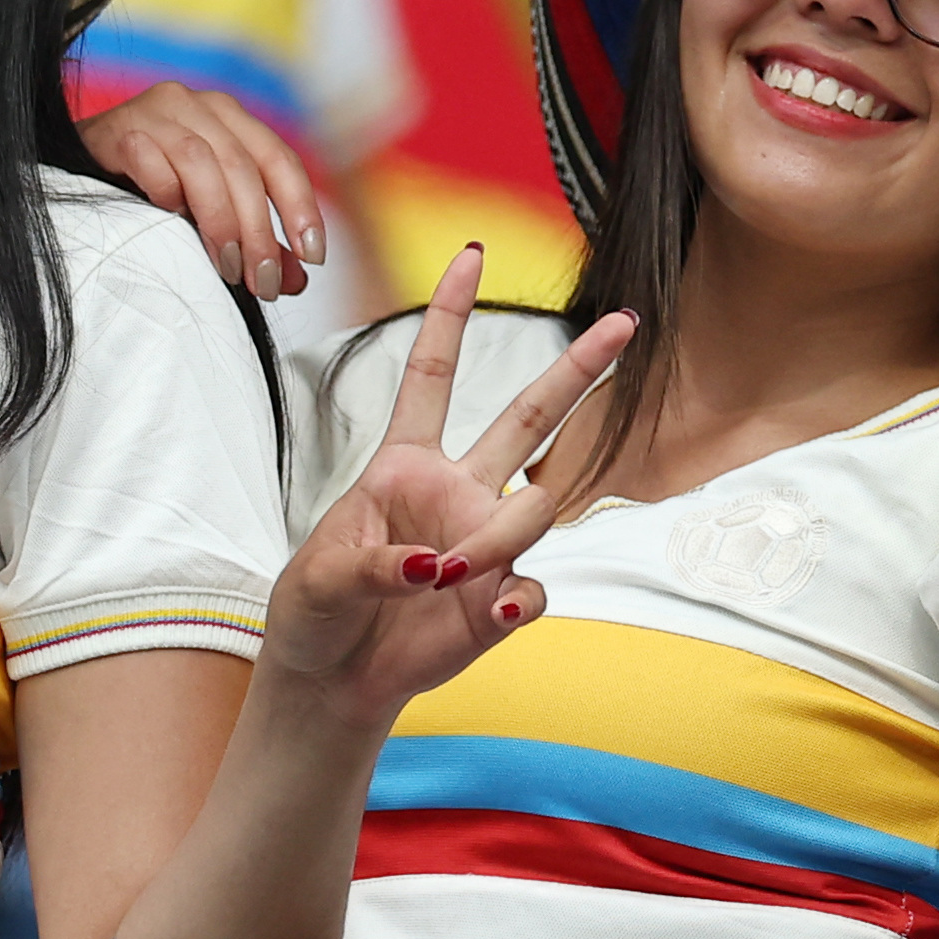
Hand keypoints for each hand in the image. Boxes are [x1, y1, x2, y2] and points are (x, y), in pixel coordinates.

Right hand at [88, 81, 334, 302]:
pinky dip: (165, 191)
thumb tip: (296, 280)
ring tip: (227, 267)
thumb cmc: (148, 189)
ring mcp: (154, 110)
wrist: (74, 166)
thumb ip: (251, 238)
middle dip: (259, 231)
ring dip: (219, 220)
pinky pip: (148, 158)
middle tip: (264, 282)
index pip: (278, 158)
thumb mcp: (207, 211)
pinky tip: (168, 218)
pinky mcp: (116, 126)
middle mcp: (196, 104)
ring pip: (200, 160)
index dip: (301, 207)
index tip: (312, 257)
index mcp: (228, 116)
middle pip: (242, 166)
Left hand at [258, 247, 627, 722]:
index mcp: (402, 464)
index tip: (472, 256)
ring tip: (456, 570)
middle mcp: (455, 493)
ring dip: (504, 533)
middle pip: (528, 417)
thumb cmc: (314, 613)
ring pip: (536, 507)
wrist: (329, 682)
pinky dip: (512, 597)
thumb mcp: (318, 574)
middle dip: (577, 369)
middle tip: (624, 323)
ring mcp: (484, 544)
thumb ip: (377, 560)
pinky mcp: (498, 600)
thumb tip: (439, 565)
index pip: (434, 374)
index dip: (452, 315)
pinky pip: (530, 588)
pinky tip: (490, 607)